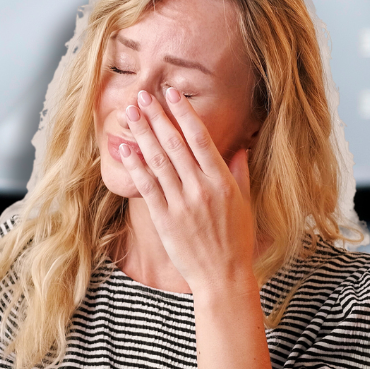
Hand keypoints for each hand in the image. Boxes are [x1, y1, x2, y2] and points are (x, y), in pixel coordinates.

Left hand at [119, 88, 255, 290]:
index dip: (184, 113)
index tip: (171, 93)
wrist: (222, 276)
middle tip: (142, 95)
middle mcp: (201, 187)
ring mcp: (182, 203)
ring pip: (158, 160)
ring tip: (130, 113)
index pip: (200, 138)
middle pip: (174, 144)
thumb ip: (239, 173)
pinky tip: (125, 149)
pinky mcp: (165, 218)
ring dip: (142, 134)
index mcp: (223, 180)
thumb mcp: (244, 203)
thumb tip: (240, 147)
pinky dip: (136, 166)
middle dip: (157, 117)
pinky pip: (147, 187)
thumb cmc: (235, 240)